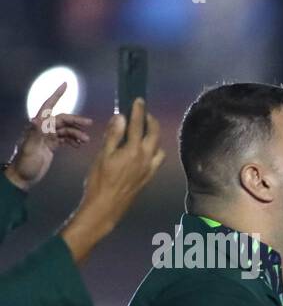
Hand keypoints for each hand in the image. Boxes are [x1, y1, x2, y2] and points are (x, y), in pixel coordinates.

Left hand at [5, 82, 93, 191]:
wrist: (23, 177)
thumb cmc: (24, 163)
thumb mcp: (29, 148)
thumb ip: (34, 133)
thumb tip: (38, 119)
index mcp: (37, 126)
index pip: (48, 106)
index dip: (56, 95)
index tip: (65, 85)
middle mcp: (43, 128)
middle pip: (62, 119)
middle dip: (76, 121)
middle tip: (90, 124)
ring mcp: (47, 137)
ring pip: (66, 130)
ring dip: (77, 133)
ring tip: (86, 141)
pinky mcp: (51, 145)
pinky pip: (65, 139)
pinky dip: (73, 140)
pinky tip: (79, 145)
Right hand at [59, 98, 163, 264]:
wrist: (107, 206)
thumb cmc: (100, 181)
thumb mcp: (103, 155)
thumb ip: (113, 135)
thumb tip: (121, 117)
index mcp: (133, 150)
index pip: (138, 125)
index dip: (138, 110)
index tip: (139, 100)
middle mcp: (146, 158)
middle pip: (154, 134)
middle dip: (151, 121)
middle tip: (144, 112)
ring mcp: (150, 169)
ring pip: (159, 147)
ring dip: (155, 136)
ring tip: (146, 130)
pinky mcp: (149, 177)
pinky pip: (158, 159)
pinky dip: (155, 149)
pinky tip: (147, 149)